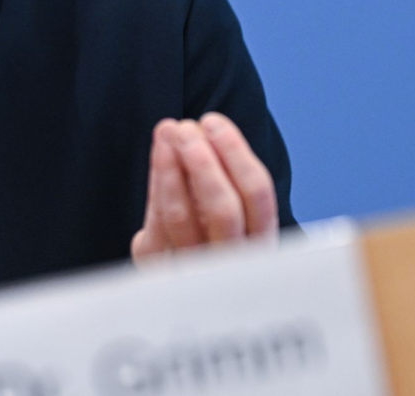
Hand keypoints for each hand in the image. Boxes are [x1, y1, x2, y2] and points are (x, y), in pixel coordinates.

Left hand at [131, 112, 278, 262]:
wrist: (182, 292)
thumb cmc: (210, 238)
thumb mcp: (226, 212)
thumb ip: (219, 178)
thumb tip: (200, 129)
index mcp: (258, 243)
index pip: (257, 198)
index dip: (236, 154)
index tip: (213, 122)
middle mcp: (231, 260)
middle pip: (224, 211)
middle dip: (204, 162)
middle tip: (187, 128)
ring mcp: (194, 267)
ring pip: (182, 217)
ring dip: (172, 167)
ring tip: (167, 132)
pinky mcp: (159, 268)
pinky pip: (156, 222)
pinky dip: (158, 183)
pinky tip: (159, 155)